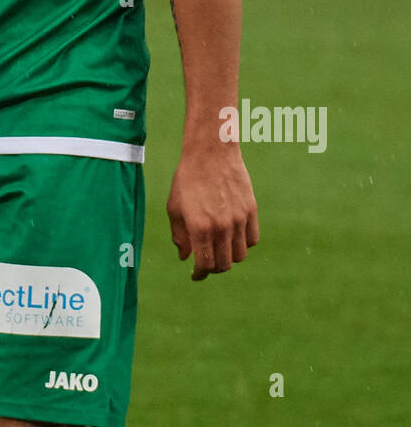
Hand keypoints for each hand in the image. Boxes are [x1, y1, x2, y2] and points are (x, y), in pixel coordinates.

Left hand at [167, 146, 258, 279]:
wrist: (210, 152)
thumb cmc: (187, 178)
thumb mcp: (174, 207)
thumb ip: (179, 235)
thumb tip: (185, 257)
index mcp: (199, 227)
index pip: (205, 265)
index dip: (199, 274)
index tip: (196, 274)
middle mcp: (221, 226)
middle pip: (223, 264)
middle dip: (213, 268)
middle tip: (206, 263)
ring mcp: (238, 219)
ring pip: (240, 255)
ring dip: (229, 257)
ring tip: (219, 249)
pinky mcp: (251, 210)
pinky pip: (252, 239)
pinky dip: (243, 244)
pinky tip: (232, 237)